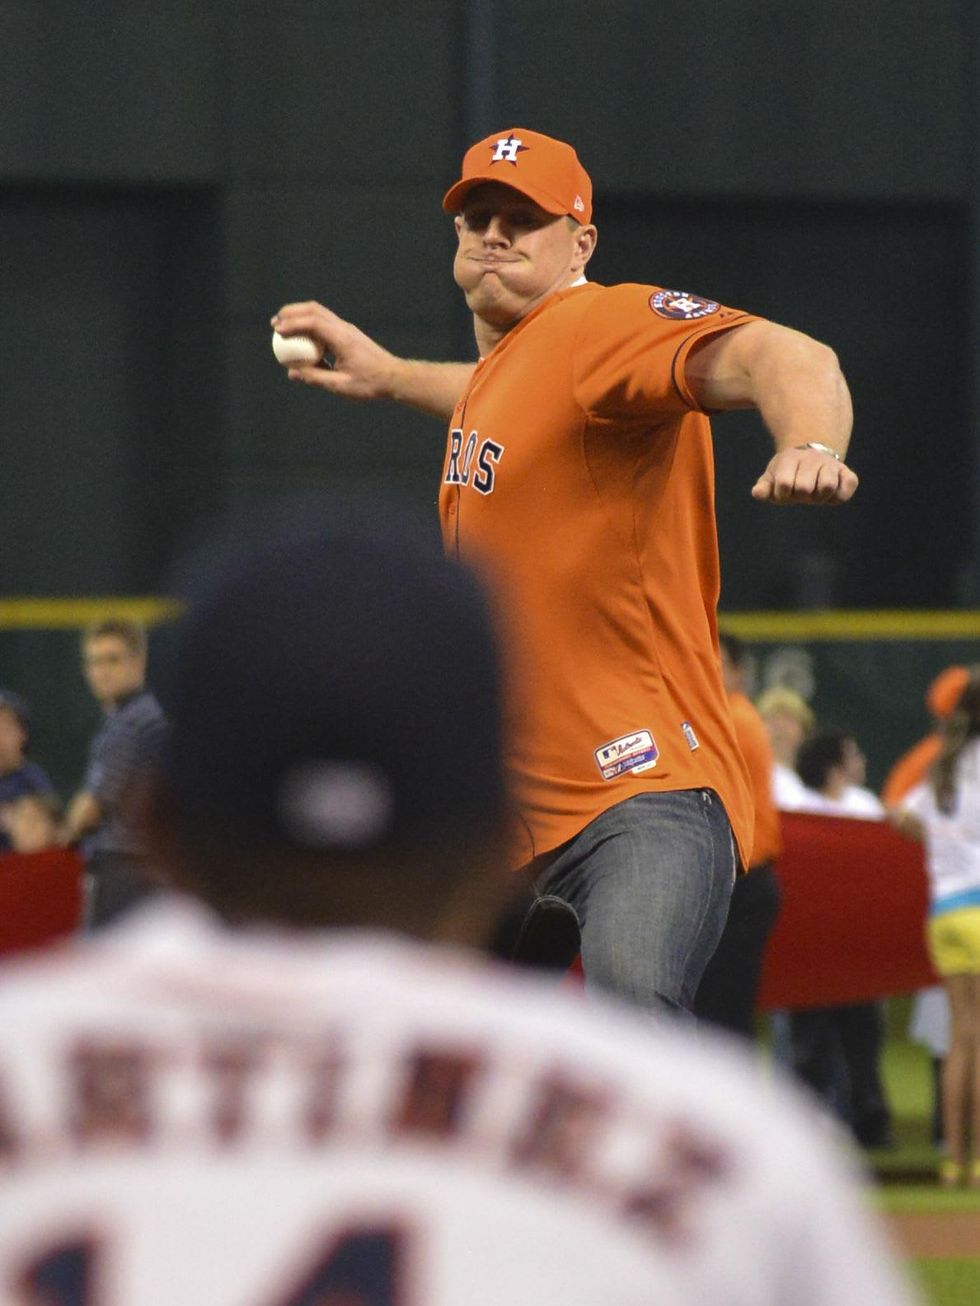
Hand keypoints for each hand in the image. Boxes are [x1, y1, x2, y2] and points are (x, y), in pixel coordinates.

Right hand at [270, 301, 401, 400]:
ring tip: (283, 326)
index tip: (277, 331)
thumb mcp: (340, 386)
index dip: (293, 324)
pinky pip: (324, 323)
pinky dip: (309, 324)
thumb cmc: (370, 384)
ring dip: (299, 316)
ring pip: (319, 313)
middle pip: (314, 310)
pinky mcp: (348, 333)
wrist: (394, 378)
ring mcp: (347, 328)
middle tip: (274, 323)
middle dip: (291, 313)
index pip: (313, 322)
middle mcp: (344, 328)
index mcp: (342, 338)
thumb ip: (315, 378)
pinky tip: (301, 337)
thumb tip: (292, 373)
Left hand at [751, 445, 858, 503]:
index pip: (784, 484)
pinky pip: (849, 485)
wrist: (811, 458)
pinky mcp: (847, 473)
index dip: (782, 494)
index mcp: (790, 458)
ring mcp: (831, 465)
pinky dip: (841, 494)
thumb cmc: (788, 474)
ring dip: (820, 496)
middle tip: (801, 490)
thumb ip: (764, 488)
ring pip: (827, 486)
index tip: (784, 491)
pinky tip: (831, 493)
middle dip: (800, 496)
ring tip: (816, 491)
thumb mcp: (772, 479)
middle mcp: (812, 458)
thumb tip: (757, 493)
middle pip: (804, 488)